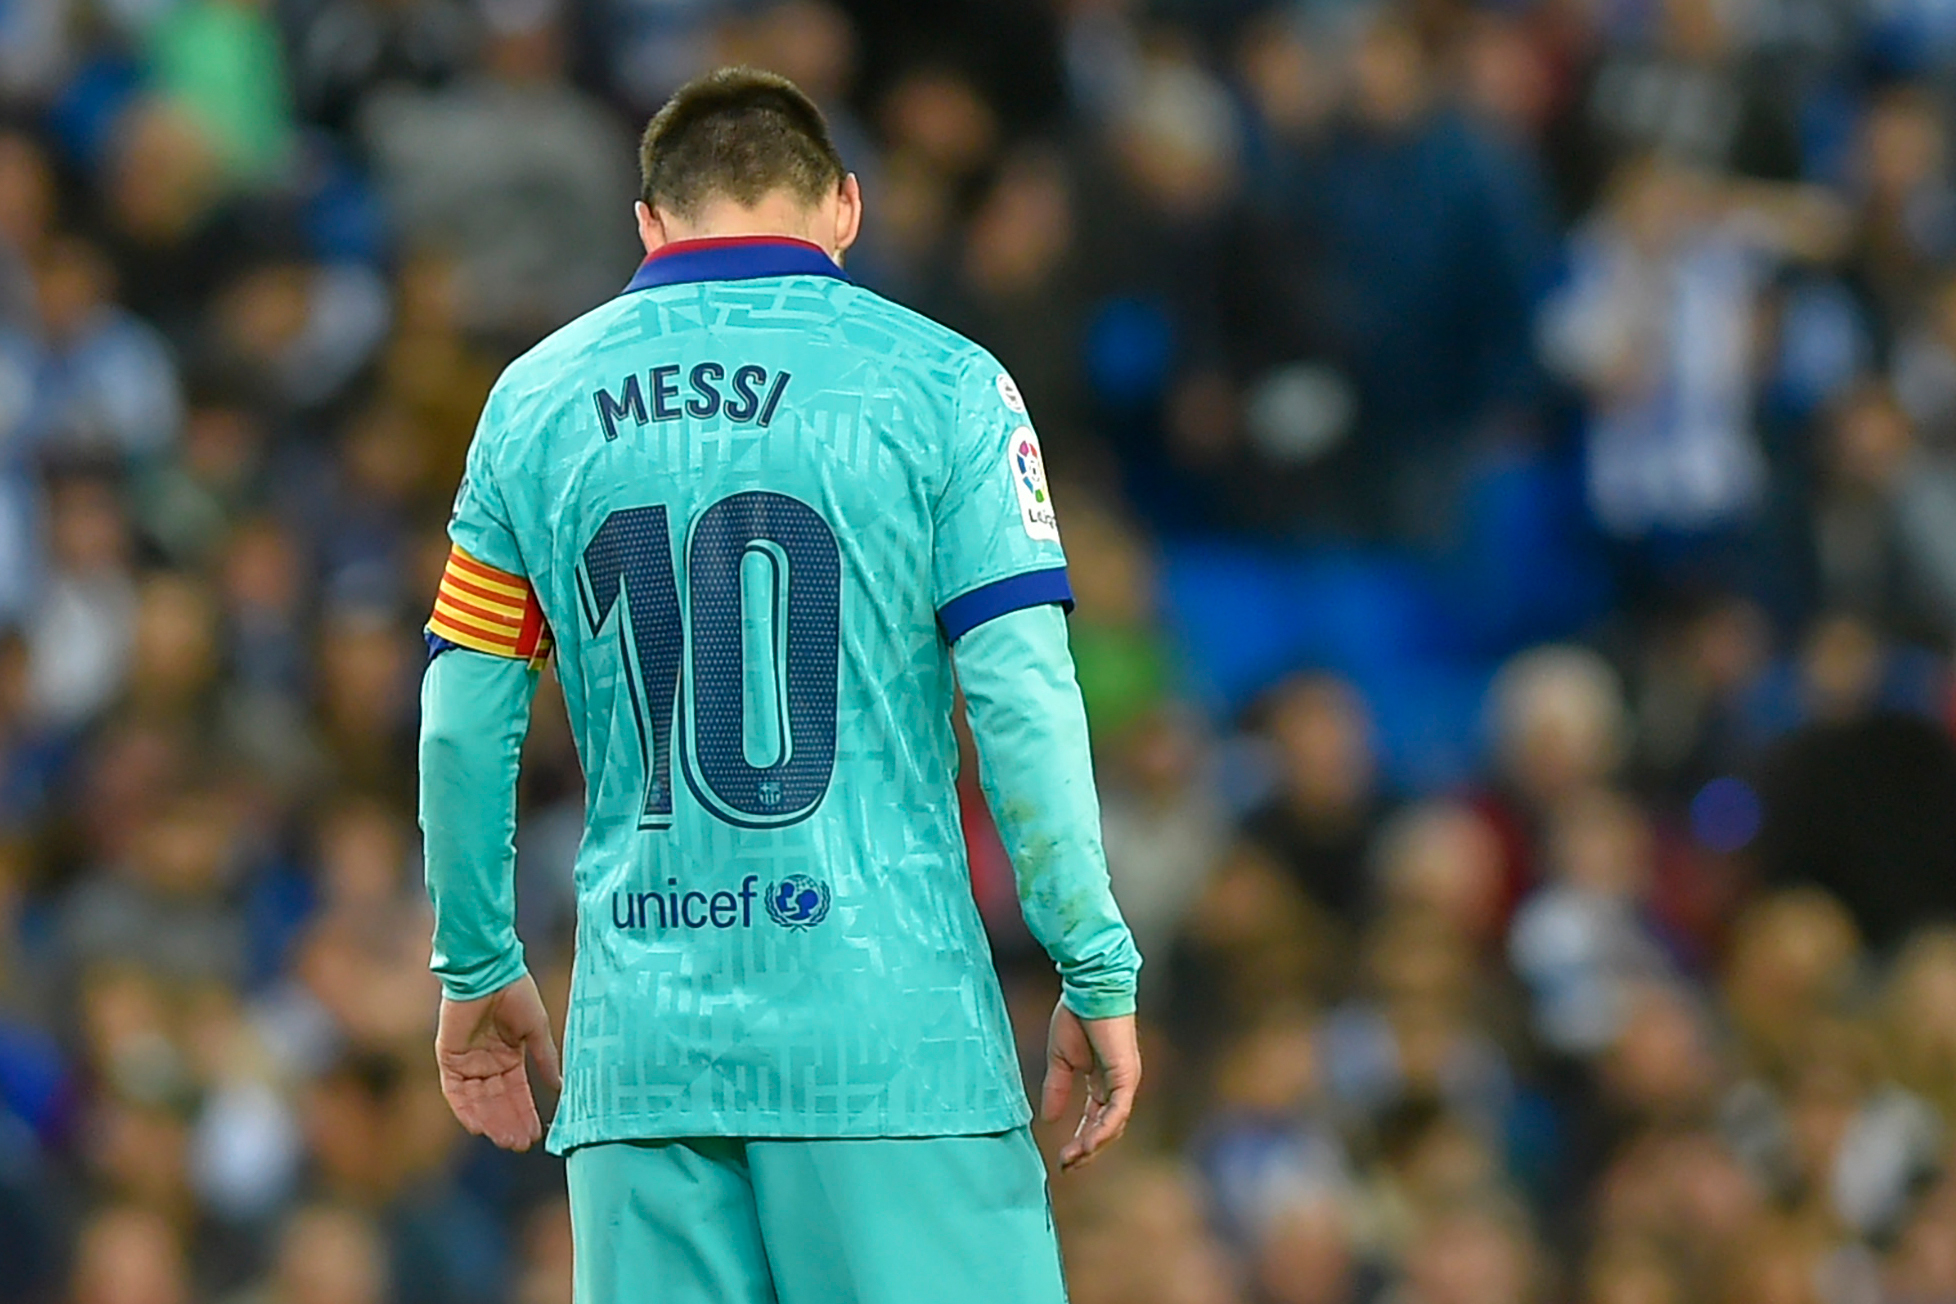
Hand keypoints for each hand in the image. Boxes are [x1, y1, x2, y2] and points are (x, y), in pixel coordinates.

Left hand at [434, 974, 562, 1150]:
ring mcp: (466, 1062)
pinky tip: (478, 1127)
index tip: (536, 1134)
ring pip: (478, 1101)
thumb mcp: (537, 1030)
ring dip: (491, 1121)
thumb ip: (545, 1059)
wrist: (490, 971)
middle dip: (508, 1123)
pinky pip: (455, 1091)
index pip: (517, 1092)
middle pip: (497, 1102)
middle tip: (520, 1145)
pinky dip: (465, 1109)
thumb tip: (560, 1087)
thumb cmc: (516, 994)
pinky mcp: (448, 1057)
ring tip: (505, 1140)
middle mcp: (486, 1063)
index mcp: (508, 1056)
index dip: (525, 1113)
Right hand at [1040, 1002, 1140, 1170]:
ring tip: (1073, 1160)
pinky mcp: (1127, 1076)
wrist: (1087, 990)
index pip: (1094, 1119)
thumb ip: (1058, 1089)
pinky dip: (1103, 1129)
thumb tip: (1047, 1118)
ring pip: (1113, 1125)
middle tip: (1068, 1166)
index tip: (1063, 1158)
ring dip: (1093, 1145)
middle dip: (1086, 1149)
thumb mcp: (1060, 1060)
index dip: (1079, 1139)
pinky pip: (1117, 1111)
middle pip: (1106, 1127)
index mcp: (1102, 1081)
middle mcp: (1117, 1085)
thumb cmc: (1076, 1017)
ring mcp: (1125, 1082)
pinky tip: (1087, 1144)